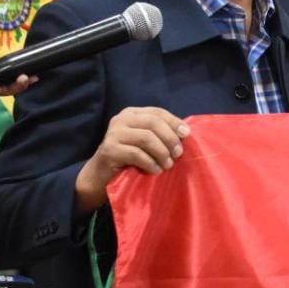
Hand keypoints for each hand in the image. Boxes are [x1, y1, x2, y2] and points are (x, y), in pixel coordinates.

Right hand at [75, 107, 190, 211]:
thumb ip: (161, 134)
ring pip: (146, 138)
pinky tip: (156, 170)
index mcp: (132, 114)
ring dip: (162, 152)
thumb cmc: (129, 158)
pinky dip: (150, 163)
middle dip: (170, 138)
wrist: (102, 175)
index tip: (186, 135)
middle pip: (153, 123)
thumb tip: (185, 133)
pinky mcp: (109, 149)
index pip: (157, 112)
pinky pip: (136, 154)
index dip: (174, 122)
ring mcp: (113, 133)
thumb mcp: (146, 142)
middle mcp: (121, 119)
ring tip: (168, 165)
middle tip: (178, 154)